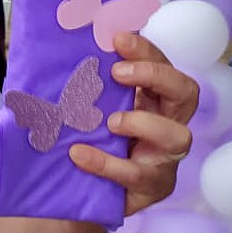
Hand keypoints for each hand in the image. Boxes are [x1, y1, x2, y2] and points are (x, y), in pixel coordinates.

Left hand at [68, 32, 197, 216]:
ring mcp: (164, 158)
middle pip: (186, 92)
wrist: (79, 194)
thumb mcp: (84, 109)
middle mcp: (166, 125)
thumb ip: (80, 86)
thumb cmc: (85, 141)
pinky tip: (79, 155)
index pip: (163, 66)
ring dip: (143, 123)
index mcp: (152, 101)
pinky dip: (107, 163)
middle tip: (117, 72)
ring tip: (111, 122)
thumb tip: (45, 51)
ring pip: (178, 137)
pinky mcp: (152, 188)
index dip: (146, 51)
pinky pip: (138, 174)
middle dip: (156, 75)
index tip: (117, 39)